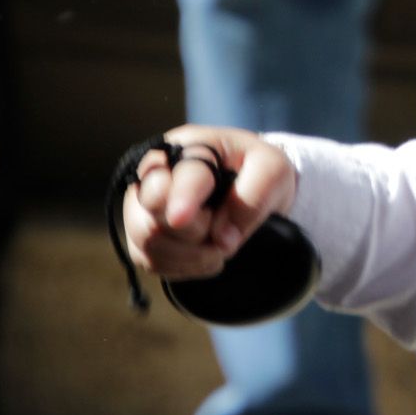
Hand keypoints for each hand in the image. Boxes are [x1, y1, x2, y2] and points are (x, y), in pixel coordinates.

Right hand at [121, 126, 295, 280]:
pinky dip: (184, 267)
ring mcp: (142, 204)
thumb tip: (223, 237)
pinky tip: (205, 254)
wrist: (251, 190)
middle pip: (153, 207)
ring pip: (148, 240)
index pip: (182, 174)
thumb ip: (254, 196)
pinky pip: (151, 262)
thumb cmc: (259, 172)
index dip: (181, 196)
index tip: (181, 218)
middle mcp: (157, 171)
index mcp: (192, 147)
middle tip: (220, 233)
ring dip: (191, 254)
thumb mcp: (274, 170)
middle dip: (191, 229)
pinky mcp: (141, 236)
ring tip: (219, 246)